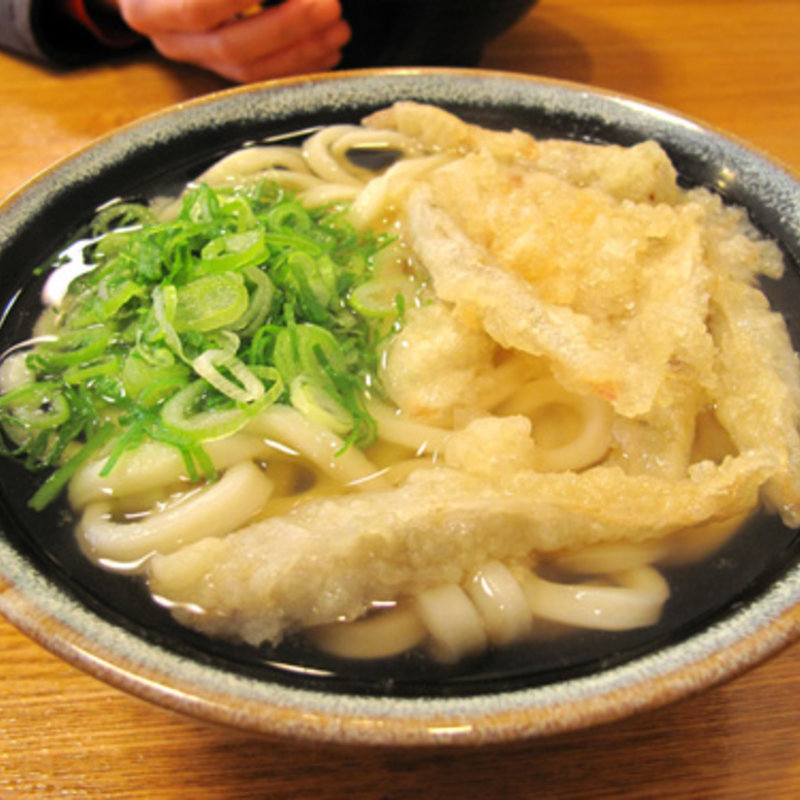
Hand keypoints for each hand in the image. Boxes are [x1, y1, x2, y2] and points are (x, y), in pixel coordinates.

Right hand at [112, 0, 350, 82]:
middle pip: (231, 45)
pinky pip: (265, 79)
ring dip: (303, 50)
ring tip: (339, 26)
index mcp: (148, 8)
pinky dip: (301, 64)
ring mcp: (199, 60)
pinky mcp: (225, 73)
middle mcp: (170, 40)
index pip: (196, 9)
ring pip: (253, 69)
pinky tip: (330, 48)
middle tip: (329, 5)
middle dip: (286, 26)